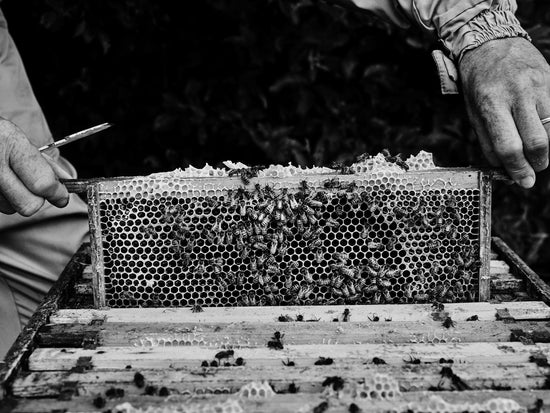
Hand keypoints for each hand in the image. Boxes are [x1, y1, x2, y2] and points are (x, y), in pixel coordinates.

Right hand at [0, 118, 68, 215]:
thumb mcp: (15, 137)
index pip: (43, 183)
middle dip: (36, 199)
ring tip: (8, 178)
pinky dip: (0, 198)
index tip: (62, 196)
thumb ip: (42, 162)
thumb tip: (64, 182)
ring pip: (10, 209)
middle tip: (36, 188)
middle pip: (29, 205)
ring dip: (15, 199)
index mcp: (10, 142)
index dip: (57, 193)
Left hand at [460, 37, 549, 187]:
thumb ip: (488, 142)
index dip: (518, 169)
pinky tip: (544, 133)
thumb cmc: (479, 84)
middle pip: (537, 141)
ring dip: (548, 148)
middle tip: (533, 168)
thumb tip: (504, 170)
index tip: (524, 182)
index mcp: (491, 104)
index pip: (508, 147)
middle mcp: (517, 94)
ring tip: (538, 152)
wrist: (492, 44)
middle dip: (537, 163)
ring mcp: (539, 86)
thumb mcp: (473, 113)